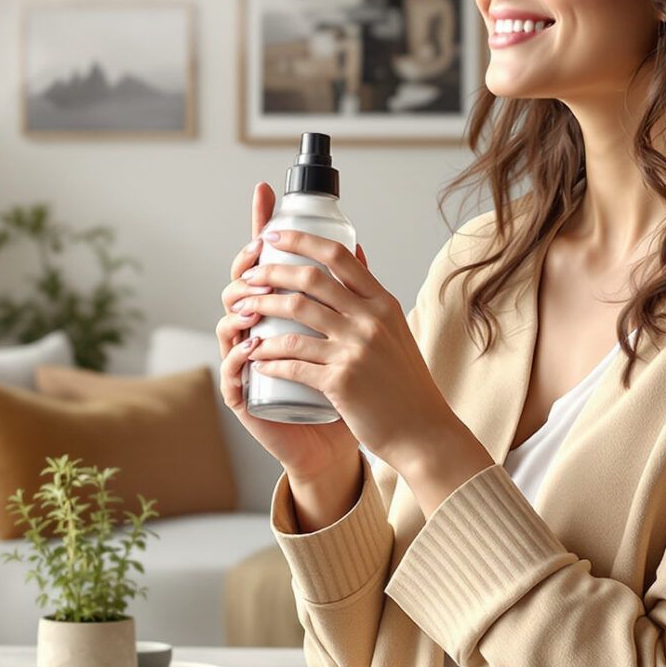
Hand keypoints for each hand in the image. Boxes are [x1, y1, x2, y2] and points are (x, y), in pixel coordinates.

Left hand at [230, 199, 489, 511]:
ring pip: (294, 314)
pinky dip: (268, 356)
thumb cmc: (405, 384)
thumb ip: (371, 298)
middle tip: (248, 277)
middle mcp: (370, 319)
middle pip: (309, 278)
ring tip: (243, 314)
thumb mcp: (396, 330)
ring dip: (261, 310)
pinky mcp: (340, 380)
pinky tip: (254, 356)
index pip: (338, 255)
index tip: (272, 235)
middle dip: (270, 272)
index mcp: (383, 303)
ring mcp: (355, 349)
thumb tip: (354, 253)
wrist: (423, 431)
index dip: (300, 240)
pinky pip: (293, 359)